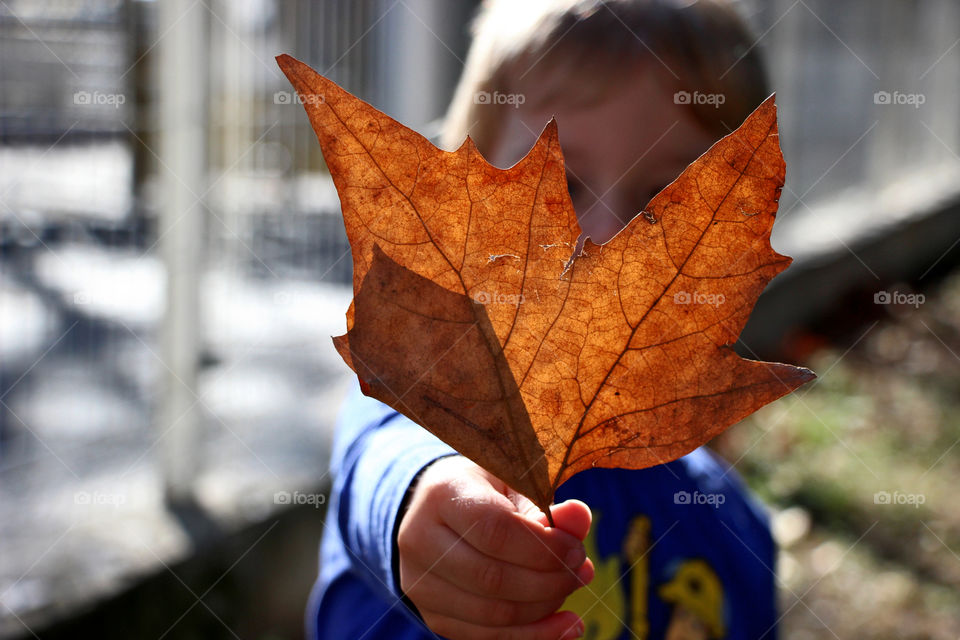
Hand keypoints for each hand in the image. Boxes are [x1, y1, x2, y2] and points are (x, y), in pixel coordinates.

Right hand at [397, 455, 592, 639]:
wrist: (437, 510)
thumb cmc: (485, 490)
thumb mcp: (513, 482)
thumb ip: (547, 503)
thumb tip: (579, 518)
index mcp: (442, 494)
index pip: (493, 530)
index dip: (542, 547)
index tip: (576, 550)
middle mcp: (419, 539)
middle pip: (491, 577)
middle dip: (548, 582)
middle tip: (580, 573)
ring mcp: (420, 582)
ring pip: (490, 614)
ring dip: (543, 610)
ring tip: (571, 591)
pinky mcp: (430, 613)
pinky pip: (485, 637)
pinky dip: (532, 636)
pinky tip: (563, 625)